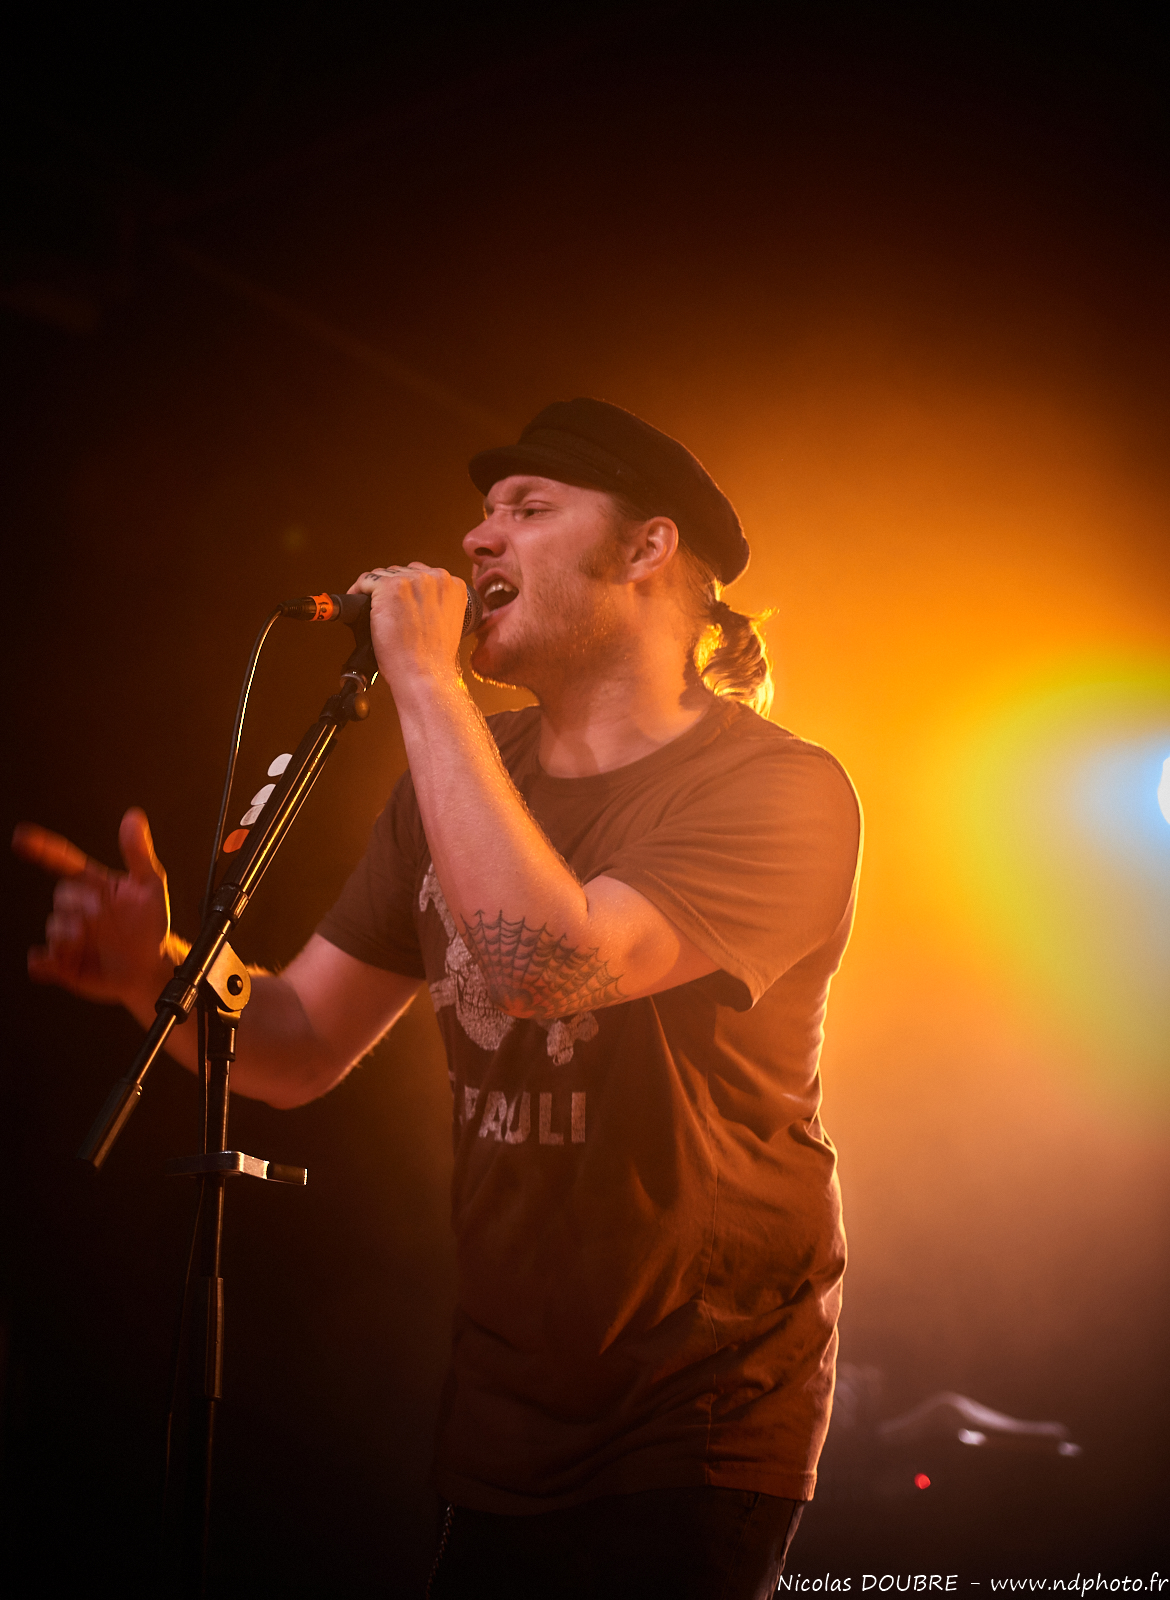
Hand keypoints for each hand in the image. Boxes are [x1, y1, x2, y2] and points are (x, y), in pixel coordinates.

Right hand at [13, 808, 174, 1006]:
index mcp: (93, 886)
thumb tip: (134, 818)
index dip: (42, 848)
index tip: (22, 837)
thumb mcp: (150, 886)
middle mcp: (78, 908)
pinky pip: (42, 960)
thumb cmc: (151, 926)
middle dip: (77, 903)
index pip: (63, 862)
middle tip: (98, 913)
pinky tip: (56, 961)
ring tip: (88, 938)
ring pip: (53, 928)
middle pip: (61, 896)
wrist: (152, 968)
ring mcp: (69, 935)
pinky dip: (44, 962)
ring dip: (67, 933)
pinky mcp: (64, 962)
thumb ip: (138, 853)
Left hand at [347, 563, 469, 693]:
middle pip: (402, 572)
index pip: (422, 574)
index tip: (400, 602)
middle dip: (391, 589)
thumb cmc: (433, 657)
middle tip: (385, 610)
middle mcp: (435, 578)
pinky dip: (358, 592)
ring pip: (383, 576)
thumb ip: (435, 603)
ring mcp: (412, 581)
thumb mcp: (446, 622)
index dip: (407, 589)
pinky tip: (359, 606)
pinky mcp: (390, 587)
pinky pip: (366, 581)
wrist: (425, 673)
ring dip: (375, 592)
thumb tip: (414, 598)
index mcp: (453, 585)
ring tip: (373, 611)